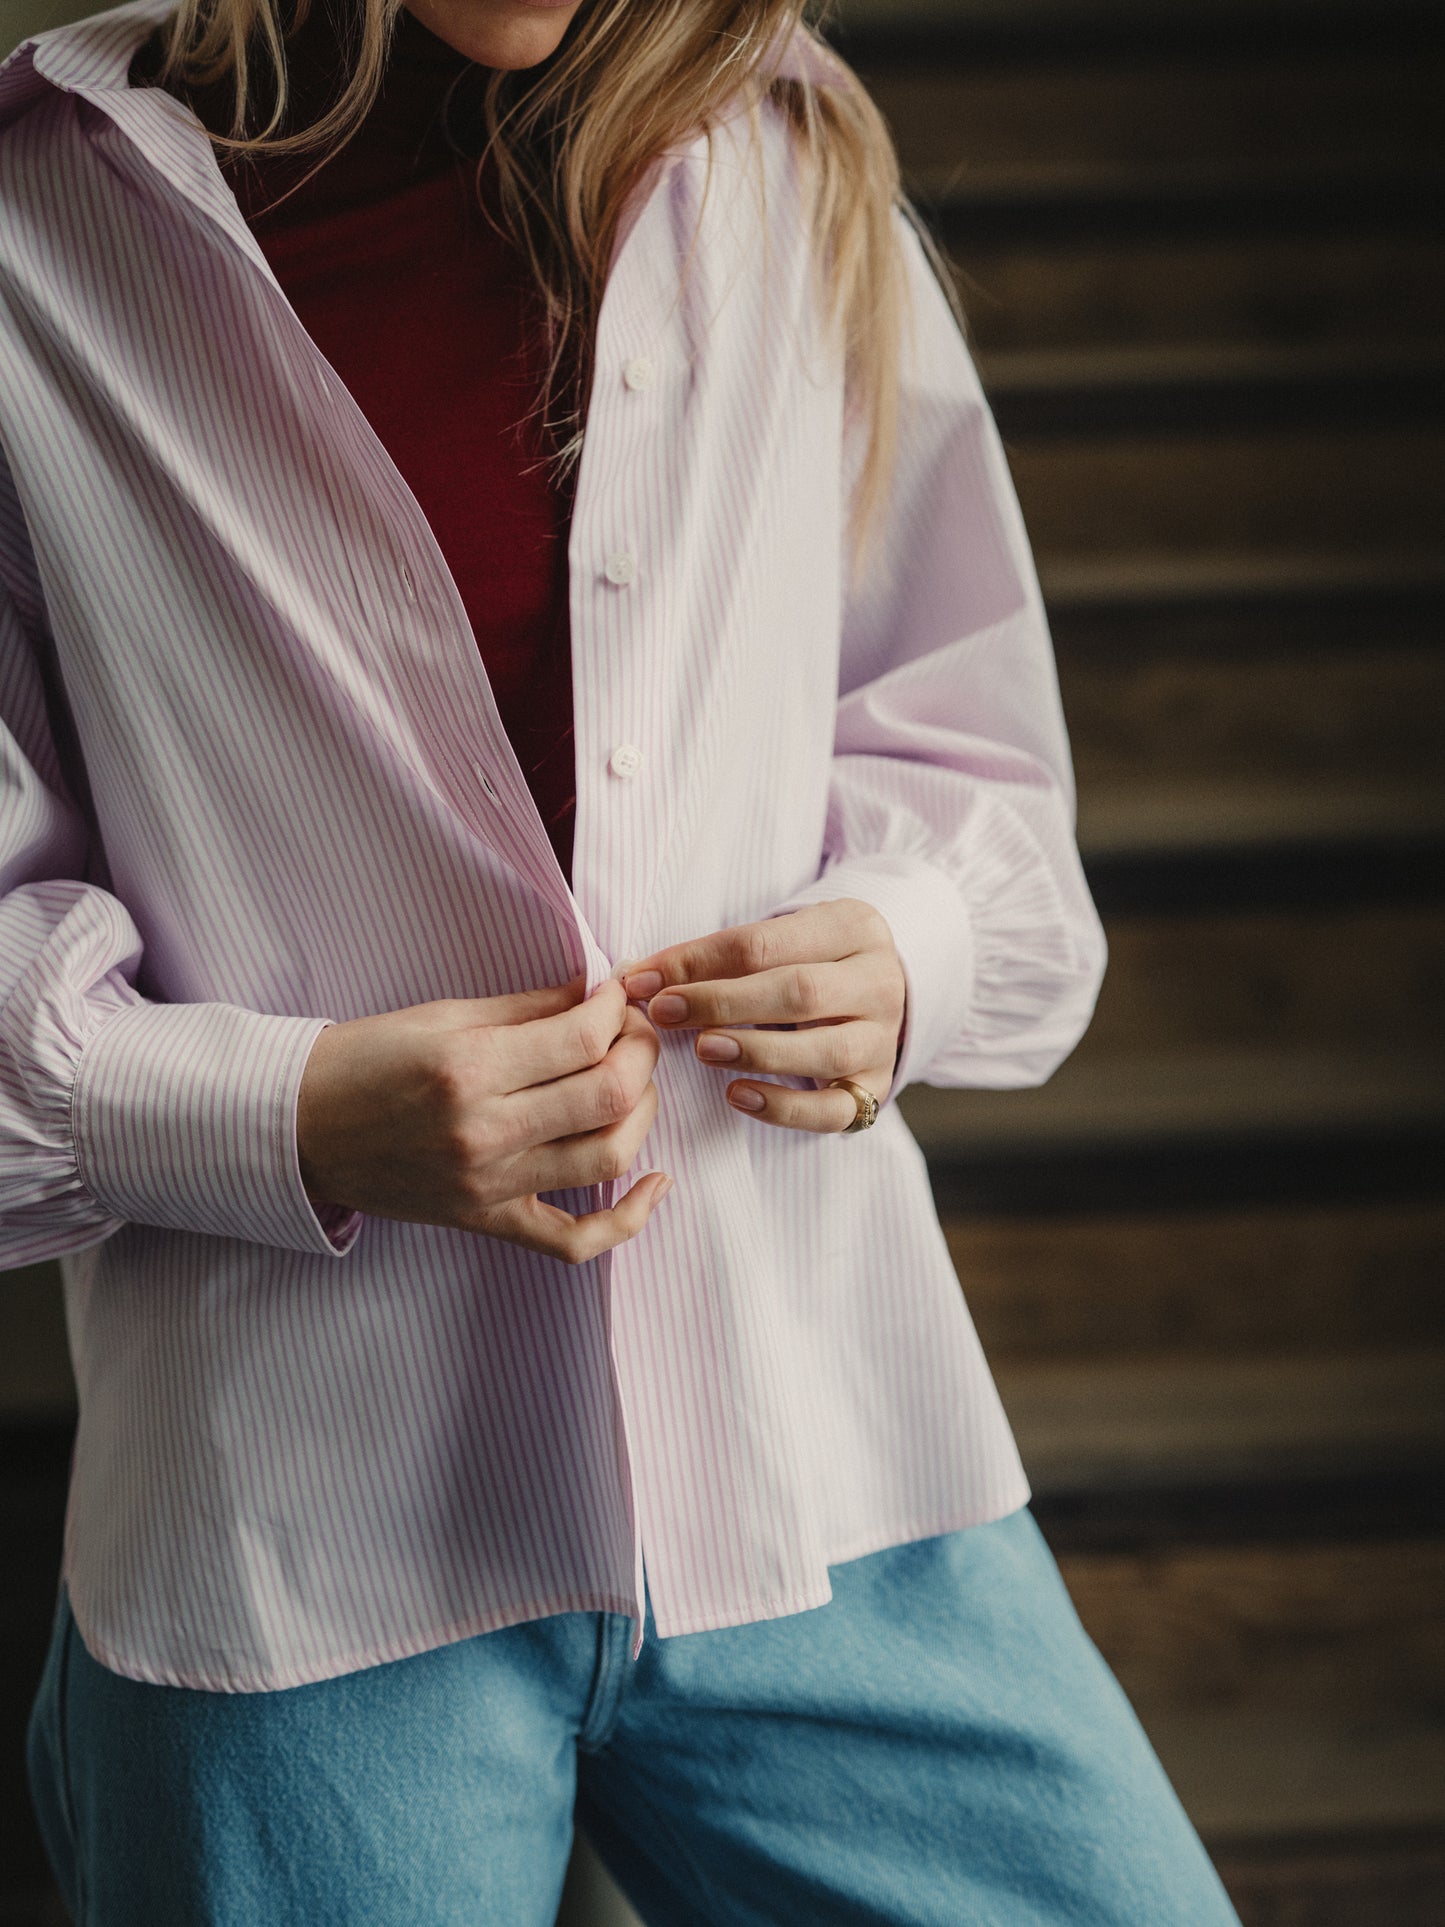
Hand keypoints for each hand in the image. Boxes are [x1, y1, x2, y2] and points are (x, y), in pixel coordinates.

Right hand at [296, 978, 670, 1263]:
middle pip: (609, 1095)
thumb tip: (598, 994)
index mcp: (469, 1067)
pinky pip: (573, 1241)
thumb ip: (529, 1008)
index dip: (616, 1008)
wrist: (299, 1127)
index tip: (615, 995)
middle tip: (634, 1031)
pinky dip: (626, 1220)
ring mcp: (488, 1185)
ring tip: (635, 1085)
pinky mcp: (486, 1222)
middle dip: (641, 1053)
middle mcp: (483, 1131)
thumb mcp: (444, 1015)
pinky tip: (654, 1184)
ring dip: (643, 1114)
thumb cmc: (365, 1061)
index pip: (583, 1036)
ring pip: (608, 1158)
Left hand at [620, 899, 905, 1133]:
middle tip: (665, 1013)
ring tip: (703, 1049)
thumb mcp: (778, 941)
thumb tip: (637, 979)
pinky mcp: (875, 1088)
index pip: (766, 942)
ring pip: (824, 1050)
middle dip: (724, 1003)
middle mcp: (878, 982)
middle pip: (800, 992)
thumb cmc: (807, 962)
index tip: (643, 981)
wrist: (878, 993)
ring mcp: (882, 1040)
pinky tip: (737, 1096)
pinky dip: (783, 1107)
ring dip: (755, 1050)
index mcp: (853, 927)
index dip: (699, 961)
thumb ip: (716, 957)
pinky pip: (833, 1110)